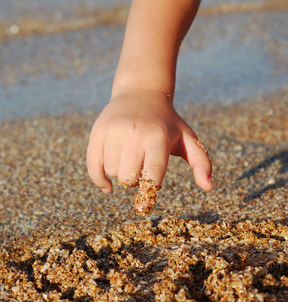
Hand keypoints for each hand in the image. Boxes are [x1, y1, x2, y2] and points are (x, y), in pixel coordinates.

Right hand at [86, 89, 212, 212]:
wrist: (140, 94)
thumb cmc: (167, 123)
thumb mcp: (188, 138)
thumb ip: (201, 163)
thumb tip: (208, 187)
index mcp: (158, 137)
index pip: (152, 173)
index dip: (148, 193)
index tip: (144, 207)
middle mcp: (134, 133)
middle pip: (129, 178)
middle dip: (136, 180)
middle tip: (142, 167)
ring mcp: (113, 131)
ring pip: (112, 172)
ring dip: (121, 174)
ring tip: (130, 158)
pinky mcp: (98, 132)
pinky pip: (93, 166)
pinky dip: (99, 179)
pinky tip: (107, 185)